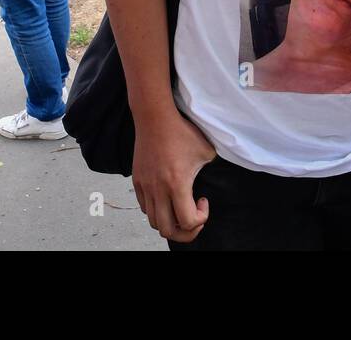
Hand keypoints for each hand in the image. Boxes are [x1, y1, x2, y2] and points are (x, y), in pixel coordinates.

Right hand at [131, 114, 215, 242]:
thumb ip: (211, 170)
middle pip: (167, 231)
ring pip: (153, 222)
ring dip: (169, 222)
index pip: (187, 222)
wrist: (155, 118)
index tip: (203, 201)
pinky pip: (144, 208)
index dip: (200, 219)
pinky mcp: (137, 181)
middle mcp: (158, 189)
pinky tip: (167, 197)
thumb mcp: (206, 151)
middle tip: (193, 218)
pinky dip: (157, 211)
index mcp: (177, 184)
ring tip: (180, 208)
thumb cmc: (181, 132)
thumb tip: (214, 180)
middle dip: (184, 232)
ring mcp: (145, 186)